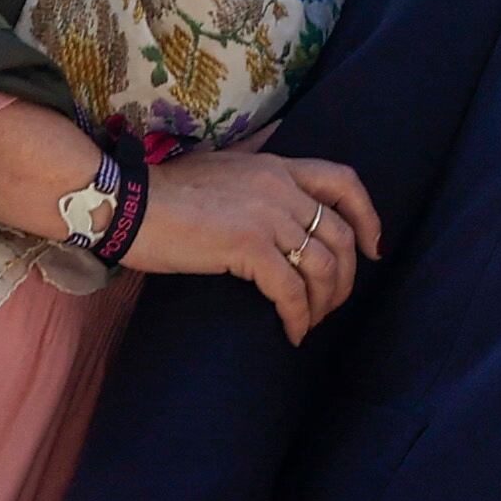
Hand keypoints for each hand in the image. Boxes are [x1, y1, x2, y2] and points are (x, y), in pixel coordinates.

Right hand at [126, 150, 381, 343]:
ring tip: (309, 323)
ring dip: (324, 303)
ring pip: (323, 266)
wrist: (127, 203)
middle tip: (333, 305)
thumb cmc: (163, 194)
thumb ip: (252, 175)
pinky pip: (291, 290)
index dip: (367, 216)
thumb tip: (271, 187)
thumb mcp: (220, 170)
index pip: (343, 181)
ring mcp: (267, 216)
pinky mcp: (248, 246)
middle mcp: (279, 187)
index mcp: (275, 166)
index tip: (372, 248)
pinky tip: (291, 333)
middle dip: (347, 276)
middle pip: (339, 234)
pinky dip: (298, 316)